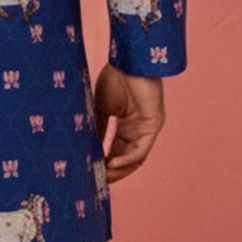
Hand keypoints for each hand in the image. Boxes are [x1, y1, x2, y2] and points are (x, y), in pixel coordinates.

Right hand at [92, 63, 166, 184]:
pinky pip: (141, 150)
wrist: (127, 60)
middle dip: (111, 172)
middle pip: (126, 158)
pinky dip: (127, 160)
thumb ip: (97, 129)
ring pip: (135, 158)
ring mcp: (147, 128)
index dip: (103, 163)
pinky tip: (112, 165)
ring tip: (103, 178)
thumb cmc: (115, 78)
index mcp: (126, 125)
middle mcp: (138, 129)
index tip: (89, 174)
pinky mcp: (154, 125)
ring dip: (119, 170)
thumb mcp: (100, 108)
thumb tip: (87, 150)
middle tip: (95, 182)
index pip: (116, 151)